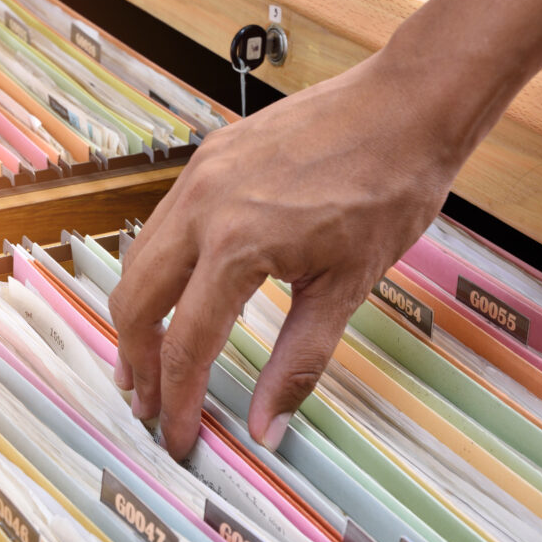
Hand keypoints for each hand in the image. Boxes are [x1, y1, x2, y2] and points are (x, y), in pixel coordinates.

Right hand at [109, 51, 464, 459]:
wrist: (405, 104)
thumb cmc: (389, 188)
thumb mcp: (347, 286)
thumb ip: (298, 362)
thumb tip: (265, 427)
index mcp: (237, 244)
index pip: (187, 342)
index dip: (177, 400)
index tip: (177, 437)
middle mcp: (202, 207)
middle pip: (135, 301)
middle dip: (136, 361)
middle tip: (148, 403)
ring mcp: (198, 177)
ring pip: (138, 261)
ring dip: (138, 316)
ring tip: (149, 358)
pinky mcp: (206, 160)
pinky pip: (161, 226)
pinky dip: (156, 272)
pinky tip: (174, 293)